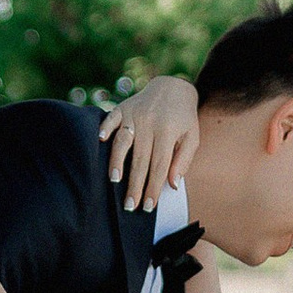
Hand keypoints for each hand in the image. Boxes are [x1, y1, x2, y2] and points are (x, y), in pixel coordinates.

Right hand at [99, 76, 200, 210]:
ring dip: (117, 161)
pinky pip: (111, 119)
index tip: (148, 205)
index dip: (153, 187)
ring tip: (114, 181)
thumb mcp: (192, 137)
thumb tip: (172, 185)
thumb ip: (183, 160)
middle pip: (140, 159)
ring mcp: (134, 114)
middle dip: (134, 184)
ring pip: (123, 141)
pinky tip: (100, 141)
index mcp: (168, 131)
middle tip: (130, 205)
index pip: (159, 165)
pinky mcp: (122, 108)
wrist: (173, 87)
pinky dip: (104, 128)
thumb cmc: (183, 118)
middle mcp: (150, 123)